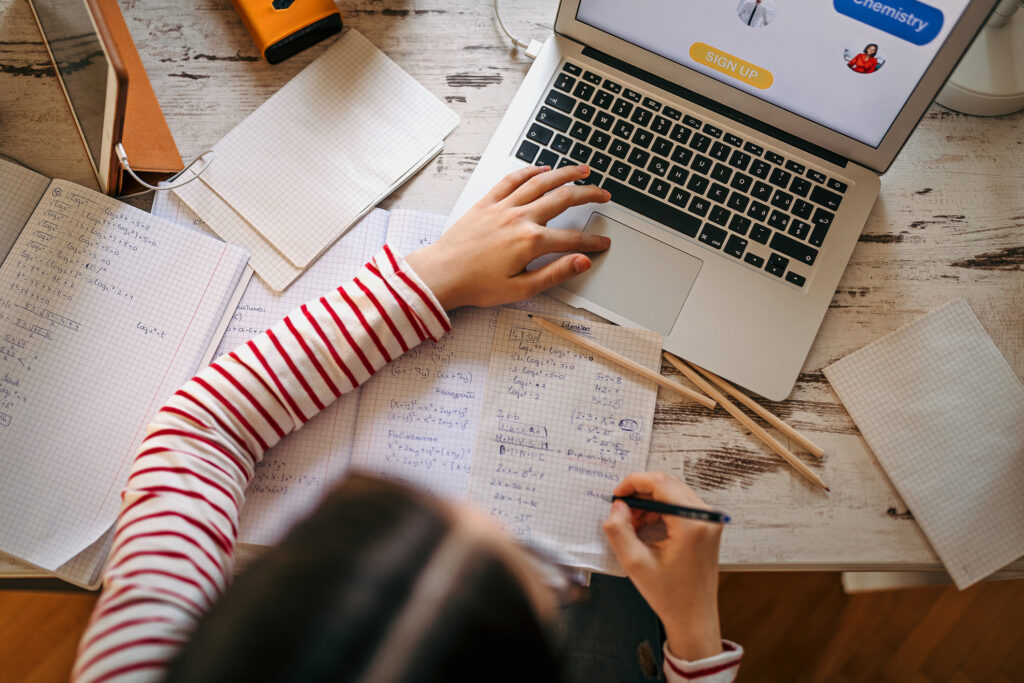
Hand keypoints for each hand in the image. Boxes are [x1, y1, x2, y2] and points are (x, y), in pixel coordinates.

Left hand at [404, 164, 610, 309]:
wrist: (442, 274)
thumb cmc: (477, 285)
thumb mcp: (521, 289)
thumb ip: (555, 273)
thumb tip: (582, 261)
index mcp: (530, 242)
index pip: (572, 238)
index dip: (592, 241)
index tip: (603, 243)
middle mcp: (519, 218)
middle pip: (562, 199)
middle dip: (588, 195)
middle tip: (604, 194)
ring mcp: (503, 207)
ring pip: (541, 182)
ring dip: (565, 174)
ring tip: (582, 170)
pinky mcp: (487, 202)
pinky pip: (511, 180)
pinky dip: (529, 171)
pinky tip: (542, 169)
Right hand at [602, 472, 723, 661]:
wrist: (693, 616)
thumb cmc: (669, 595)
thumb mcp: (634, 563)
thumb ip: (619, 530)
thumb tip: (617, 506)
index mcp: (691, 523)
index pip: (660, 483)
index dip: (633, 483)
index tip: (616, 495)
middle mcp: (705, 517)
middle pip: (667, 484)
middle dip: (639, 493)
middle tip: (621, 512)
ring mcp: (709, 520)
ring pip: (673, 492)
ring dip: (649, 502)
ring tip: (632, 524)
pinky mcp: (707, 526)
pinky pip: (680, 504)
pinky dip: (660, 510)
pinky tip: (646, 527)